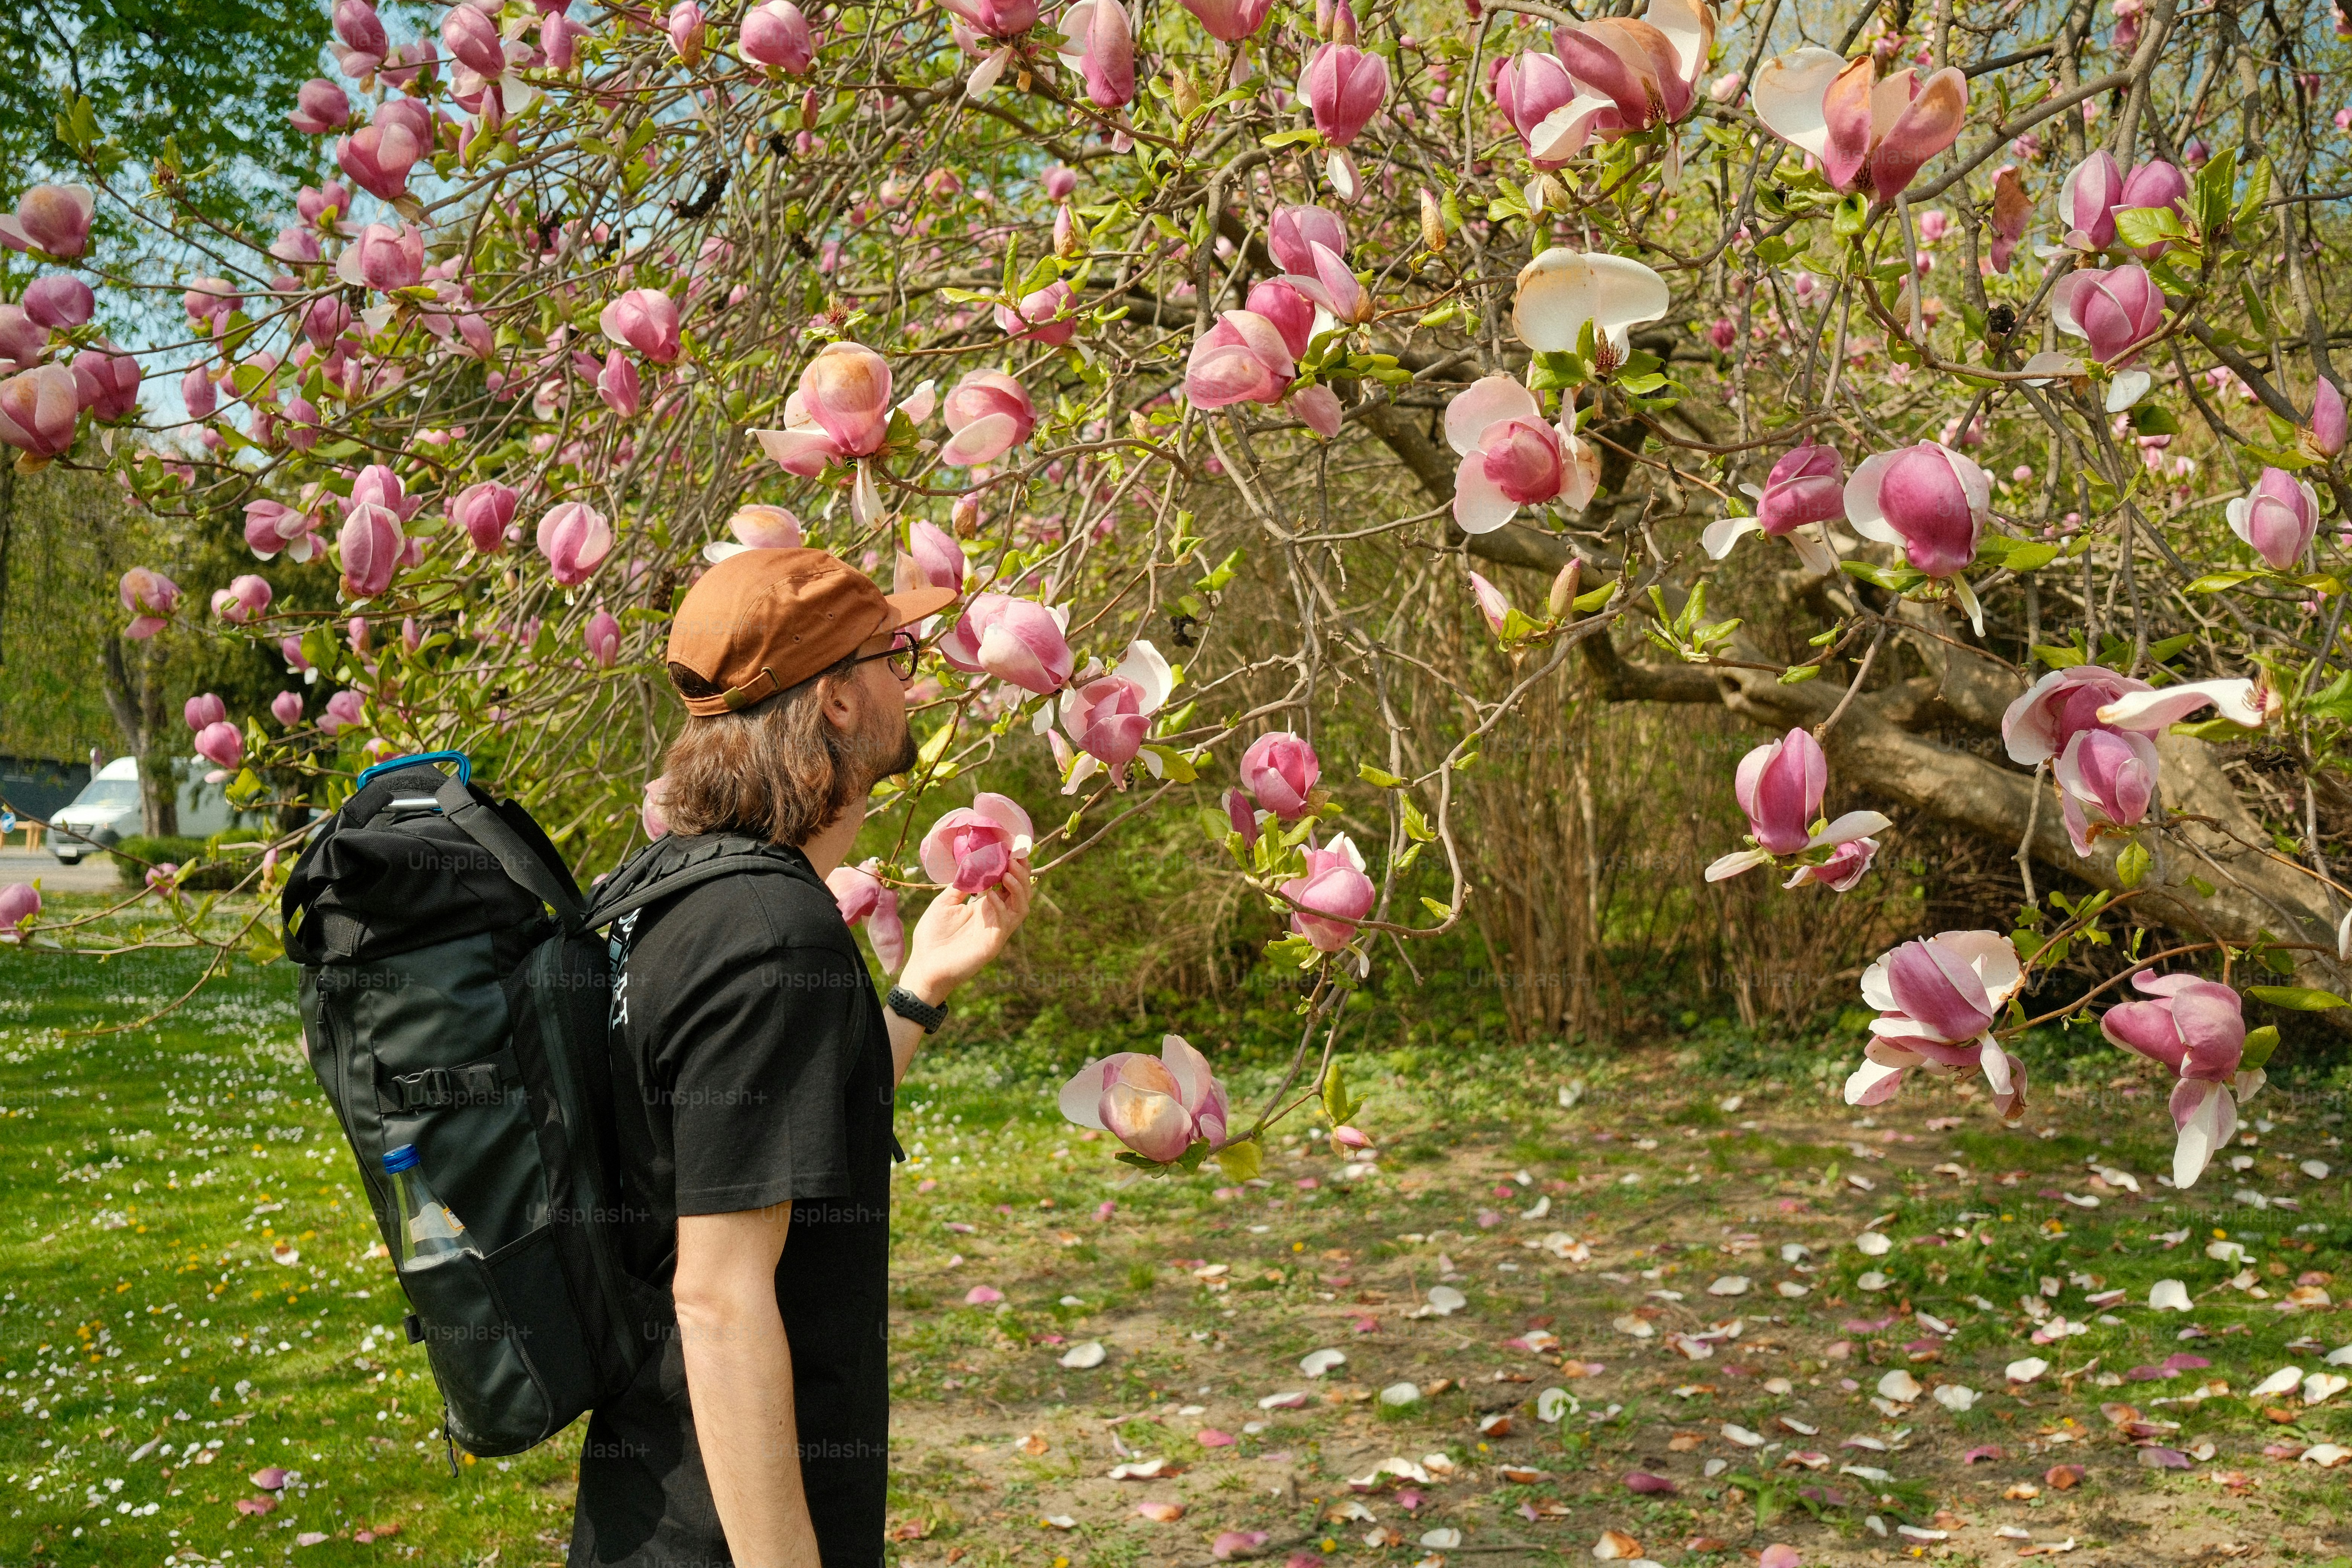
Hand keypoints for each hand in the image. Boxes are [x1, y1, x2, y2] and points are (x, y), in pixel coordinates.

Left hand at [899, 855, 1032, 1004]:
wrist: (924, 966)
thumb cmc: (932, 936)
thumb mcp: (944, 902)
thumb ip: (960, 885)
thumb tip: (972, 864)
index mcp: (985, 907)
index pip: (1008, 885)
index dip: (1013, 868)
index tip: (1011, 850)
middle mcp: (996, 917)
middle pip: (1020, 893)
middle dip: (1021, 874)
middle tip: (1015, 857)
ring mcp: (997, 931)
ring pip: (1021, 907)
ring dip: (1018, 887)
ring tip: (1008, 871)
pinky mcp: (993, 944)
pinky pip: (1006, 923)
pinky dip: (1000, 906)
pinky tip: (990, 895)